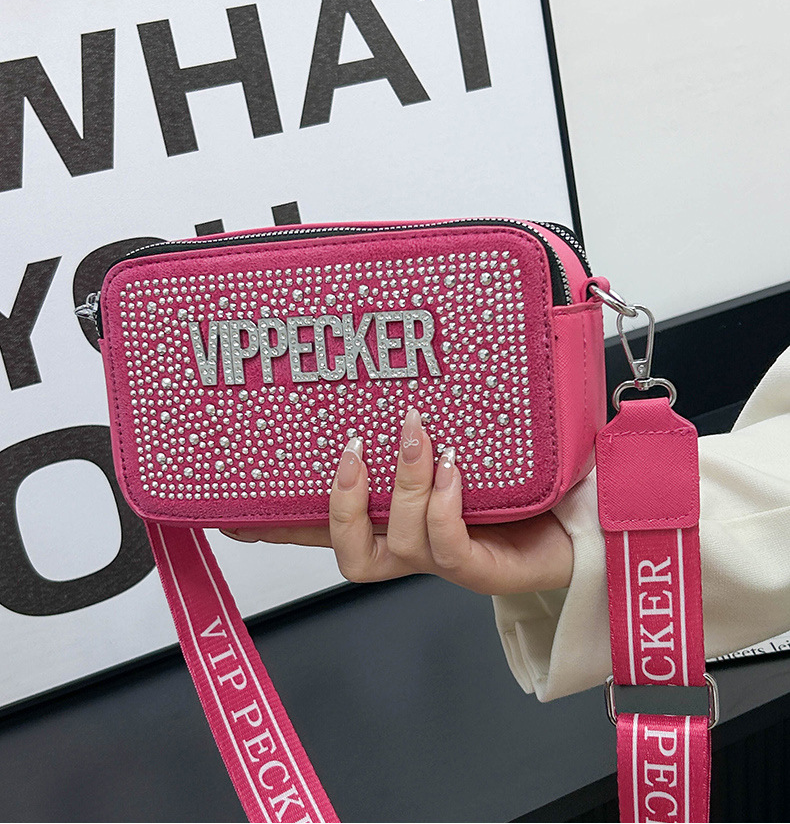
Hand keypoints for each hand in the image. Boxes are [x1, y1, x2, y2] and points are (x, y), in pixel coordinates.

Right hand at [223, 408, 572, 594]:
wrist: (573, 523)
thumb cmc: (511, 485)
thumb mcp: (450, 449)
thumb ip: (416, 429)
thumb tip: (393, 379)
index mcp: (393, 525)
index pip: (325, 528)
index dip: (278, 525)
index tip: (231, 514)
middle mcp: (410, 548)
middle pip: (350, 555)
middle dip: (341, 505)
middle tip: (351, 451)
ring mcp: (444, 563)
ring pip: (400, 543)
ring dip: (402, 484)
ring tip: (418, 435)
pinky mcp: (480, 570)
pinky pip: (446, 546)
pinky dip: (441, 506)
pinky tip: (451, 470)